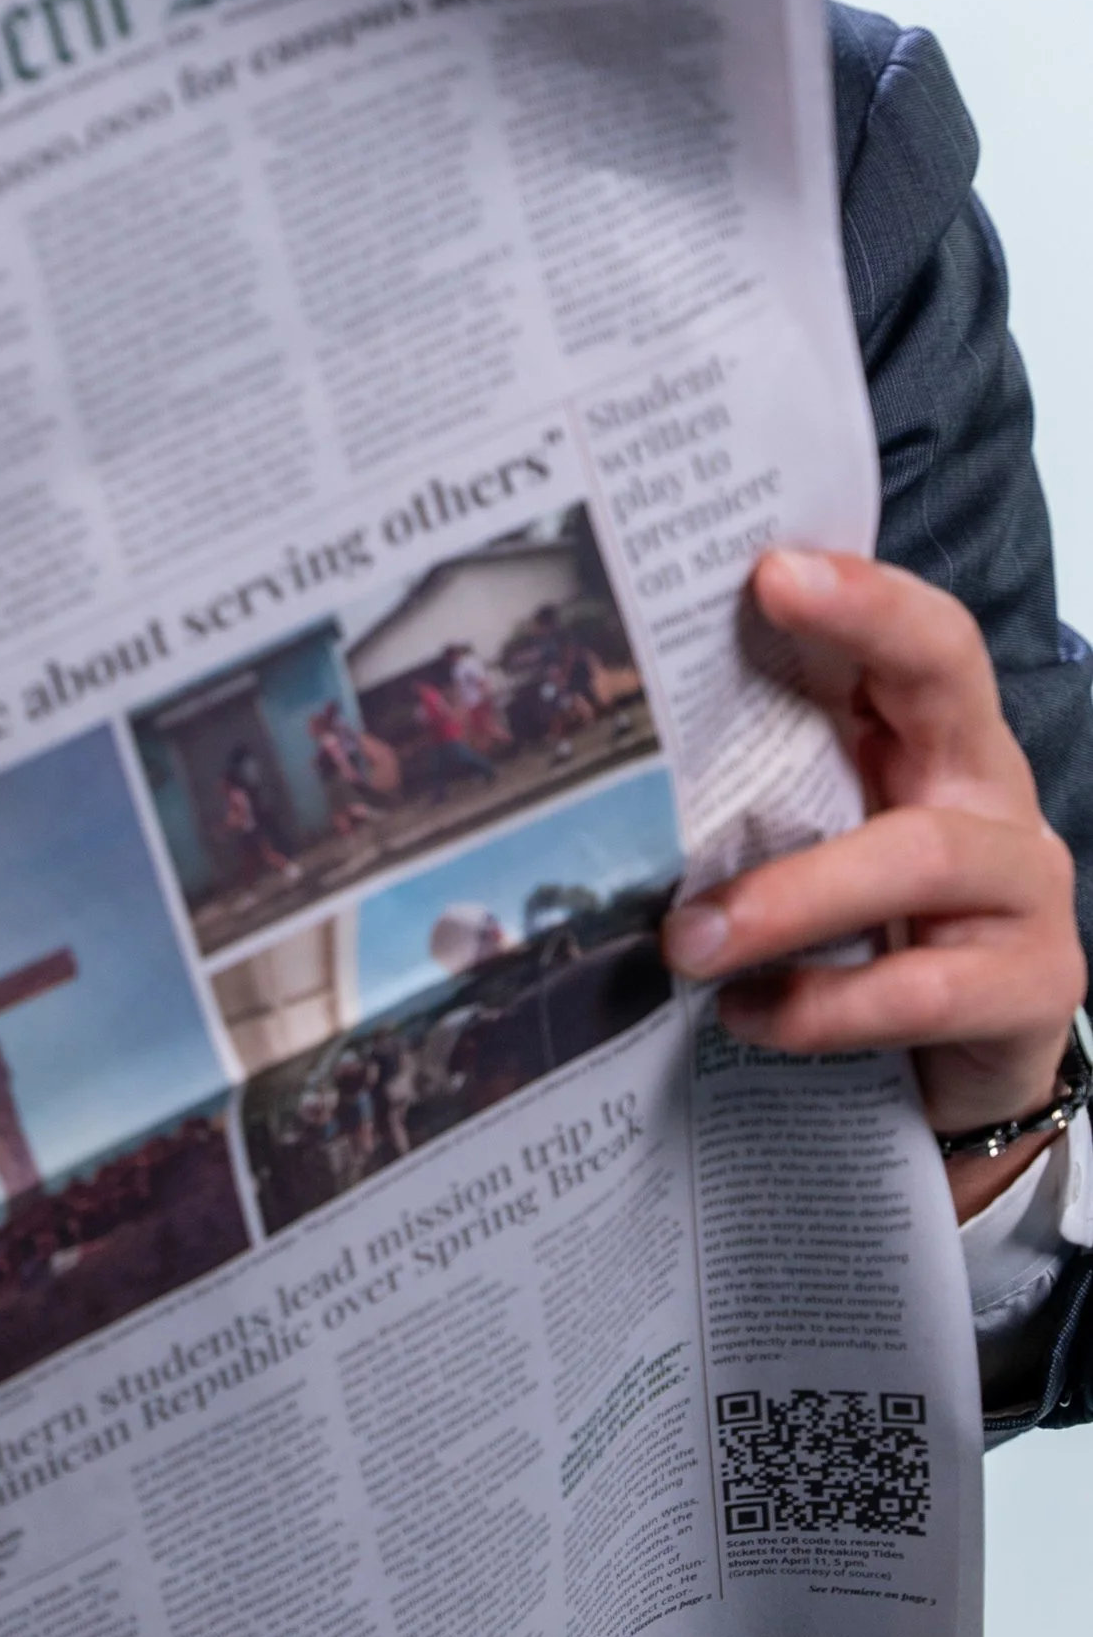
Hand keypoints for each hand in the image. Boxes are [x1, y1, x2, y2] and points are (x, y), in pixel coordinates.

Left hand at [662, 549, 1084, 1215]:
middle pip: (948, 678)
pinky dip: (823, 1006)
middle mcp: (987, 792)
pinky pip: (922, 989)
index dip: (861, 593)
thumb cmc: (871, 937)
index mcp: (928, 744)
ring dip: (788, 897)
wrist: (960, 1071)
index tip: (769, 565)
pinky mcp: (1033, 986)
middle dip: (867, 624)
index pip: (916, 638)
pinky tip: (749, 1014)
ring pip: (918, 856)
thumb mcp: (816, 848)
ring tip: (687, 940)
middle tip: (767, 596)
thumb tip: (602, 764)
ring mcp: (1024, 887)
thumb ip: (756, 794)